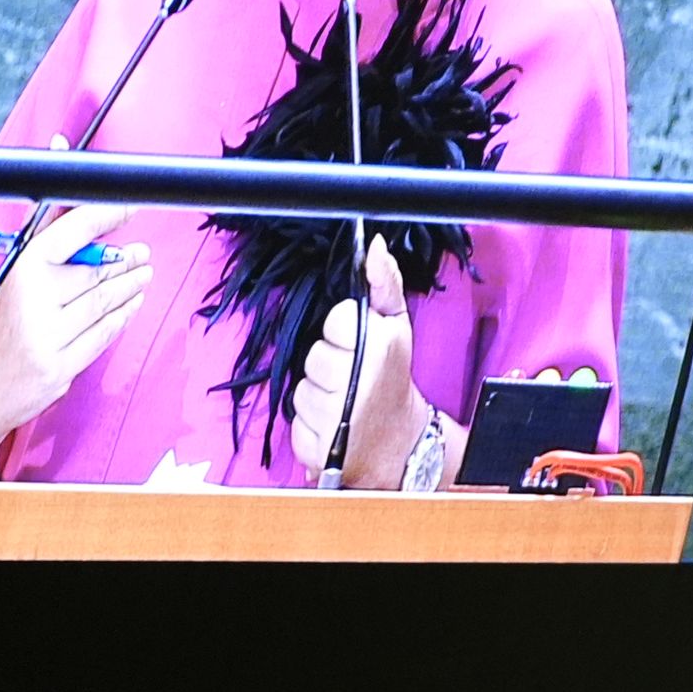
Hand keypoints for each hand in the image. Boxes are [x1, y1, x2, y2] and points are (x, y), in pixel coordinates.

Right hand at [0, 204, 147, 472]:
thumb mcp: (9, 282)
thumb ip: (43, 245)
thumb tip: (70, 204)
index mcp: (18, 273)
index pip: (70, 233)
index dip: (105, 216)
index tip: (129, 207)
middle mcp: (32, 303)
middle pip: (95, 271)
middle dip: (124, 260)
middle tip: (141, 253)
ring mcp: (48, 338)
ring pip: (103, 302)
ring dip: (129, 286)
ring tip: (143, 274)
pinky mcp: (61, 367)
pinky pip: (103, 335)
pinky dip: (122, 316)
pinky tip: (131, 304)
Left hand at [288, 233, 430, 484]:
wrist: (397, 441)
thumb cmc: (393, 376)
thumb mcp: (397, 325)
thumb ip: (384, 282)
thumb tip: (373, 246)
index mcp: (379, 347)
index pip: (336, 320)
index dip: (344, 332)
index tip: (359, 345)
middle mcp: (357, 382)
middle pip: (314, 356)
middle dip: (329, 365)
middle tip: (351, 376)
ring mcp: (336, 417)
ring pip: (301, 390)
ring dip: (317, 395)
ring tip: (342, 400)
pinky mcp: (317, 445)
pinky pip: (295, 422)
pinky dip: (310, 424)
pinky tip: (332, 424)